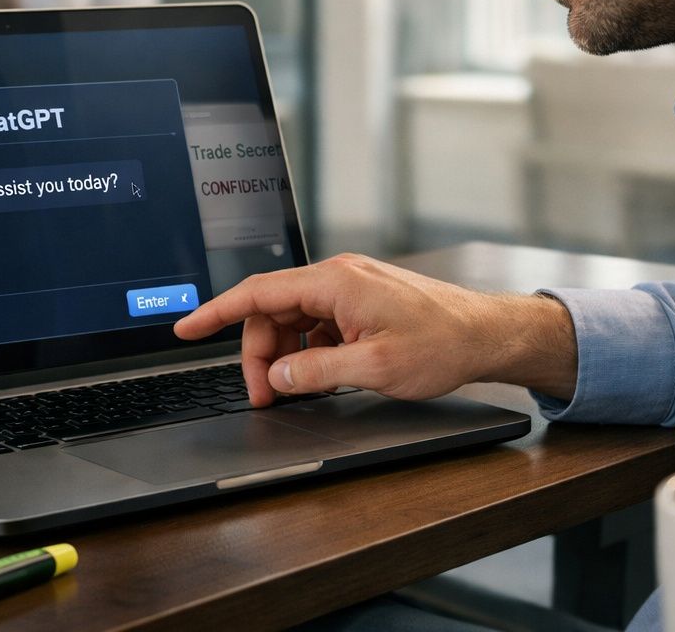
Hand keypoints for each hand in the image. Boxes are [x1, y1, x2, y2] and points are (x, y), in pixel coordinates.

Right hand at [172, 253, 578, 404]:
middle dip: (259, 354)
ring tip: (293, 391)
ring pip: (294, 320)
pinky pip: (317, 324)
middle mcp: (338, 278)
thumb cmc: (443, 343)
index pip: (258, 293)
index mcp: (335, 282)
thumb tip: (279, 377)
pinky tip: (318, 376)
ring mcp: (351, 289)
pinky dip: (309, 351)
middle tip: (264, 396)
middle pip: (272, 312)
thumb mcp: (374, 366)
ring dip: (285, 356)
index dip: (216, 313)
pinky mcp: (362, 303)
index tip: (185, 328)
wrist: (488, 335)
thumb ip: (318, 372)